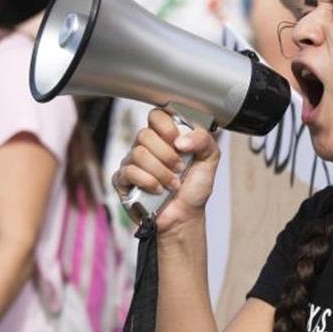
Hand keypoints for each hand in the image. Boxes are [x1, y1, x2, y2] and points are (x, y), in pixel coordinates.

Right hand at [112, 108, 220, 234]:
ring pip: (138, 154)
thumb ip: (204, 140)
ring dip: (161, 172)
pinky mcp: (123, 180)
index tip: (179, 142)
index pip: (156, 116)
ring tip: (172, 184)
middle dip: (167, 155)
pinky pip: (128, 172)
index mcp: (165, 137)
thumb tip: (181, 139)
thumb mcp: (210, 159)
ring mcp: (132, 162)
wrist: (185, 216)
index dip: (166, 127)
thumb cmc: (194, 188)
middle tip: (179, 168)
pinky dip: (148, 182)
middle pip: (144, 135)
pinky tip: (157, 190)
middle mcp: (147, 146)